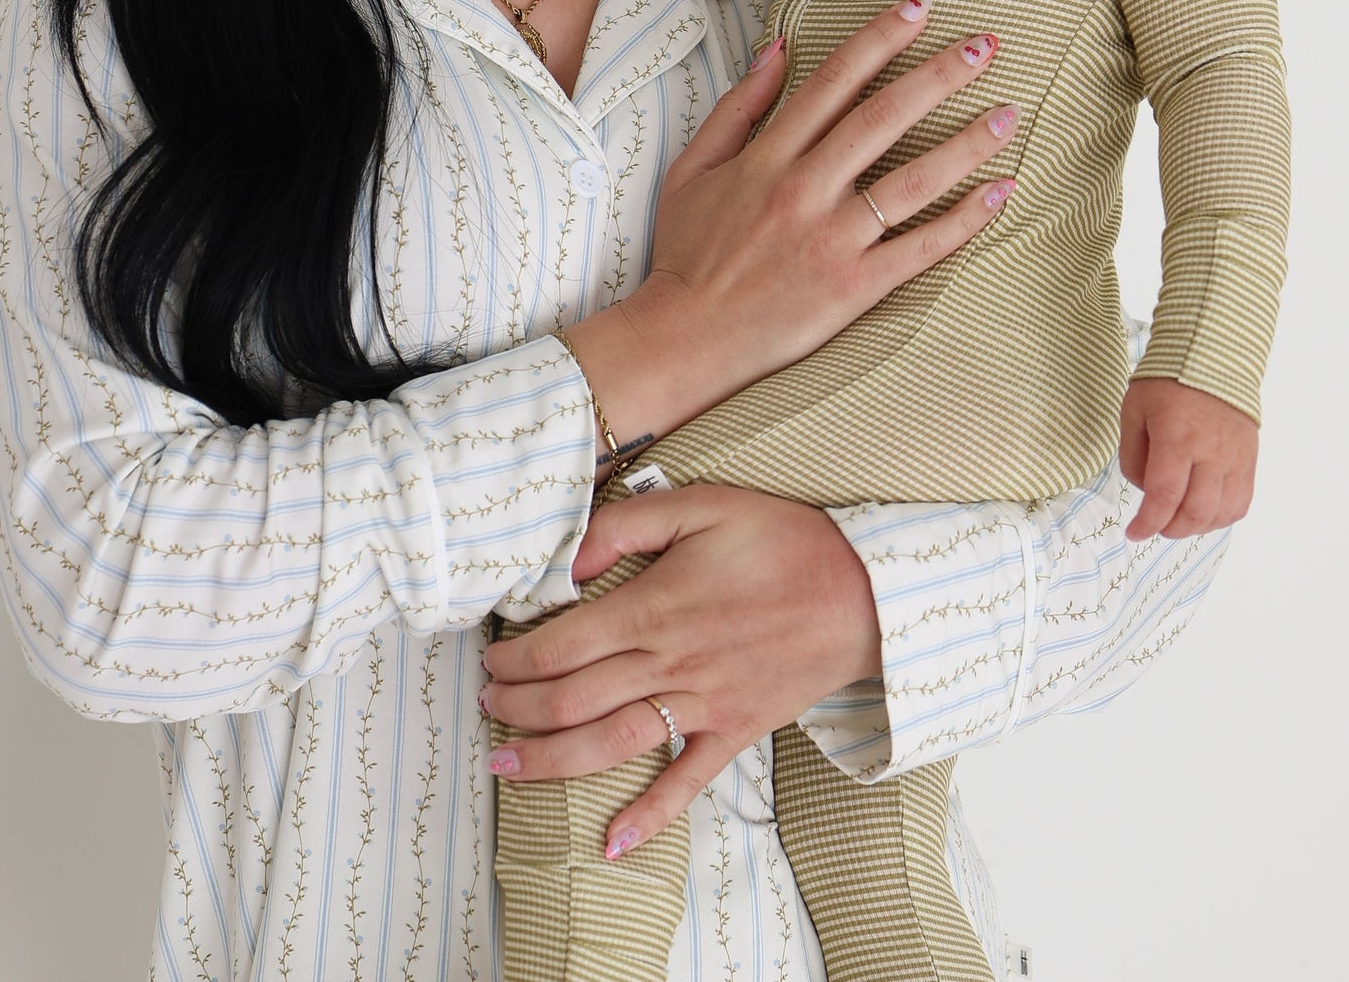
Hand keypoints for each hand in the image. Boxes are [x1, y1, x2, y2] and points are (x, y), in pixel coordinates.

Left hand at [480, 486, 880, 857]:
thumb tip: (568, 558)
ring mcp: (702, 706)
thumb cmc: (780, 540)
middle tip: (484, 705)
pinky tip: (612, 844)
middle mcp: (670, 665)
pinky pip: (686, 784)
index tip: (491, 657)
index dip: (515, 658)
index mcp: (654, 609)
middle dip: (516, 707)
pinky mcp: (734, 732)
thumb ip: (627, 525)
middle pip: (571, 700)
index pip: (561, 646)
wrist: (863, 591)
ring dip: (550, 760)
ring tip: (504, 765)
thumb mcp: (701, 504)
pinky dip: (648, 818)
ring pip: (610, 744)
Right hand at [576, 0, 1013, 437]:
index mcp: (768, 156)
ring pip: (914, 180)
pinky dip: (965, 220)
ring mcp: (833, 239)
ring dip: (967, 143)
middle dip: (940, 74)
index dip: (880, 37)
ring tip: (1009, 114)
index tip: (920, 6)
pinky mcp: (854, 287)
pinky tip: (1001, 191)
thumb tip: (778, 47)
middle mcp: (804, 189)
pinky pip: (921, 248)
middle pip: (884, 118)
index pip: (834, 81)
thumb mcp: (694, 167)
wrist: (685, 337)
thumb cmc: (688, 251)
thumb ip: (738, 107)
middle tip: (987, 44)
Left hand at [1119, 377, 1258, 538]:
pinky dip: (1221, 517)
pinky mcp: (1249, 461)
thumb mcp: (1133, 412)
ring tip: (1176, 519)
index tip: (1134, 532)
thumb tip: (1145, 491)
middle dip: (1170, 529)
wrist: (1211, 359)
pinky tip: (1203, 511)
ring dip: (1195, 527)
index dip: (1147, 522)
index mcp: (1177, 438)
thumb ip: (1133, 456)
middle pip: (1195, 512)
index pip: (1164, 495)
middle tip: (1153, 526)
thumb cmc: (1166, 384)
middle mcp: (1211, 453)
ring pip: (1221, 513)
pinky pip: (1241, 503)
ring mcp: (1235, 459)